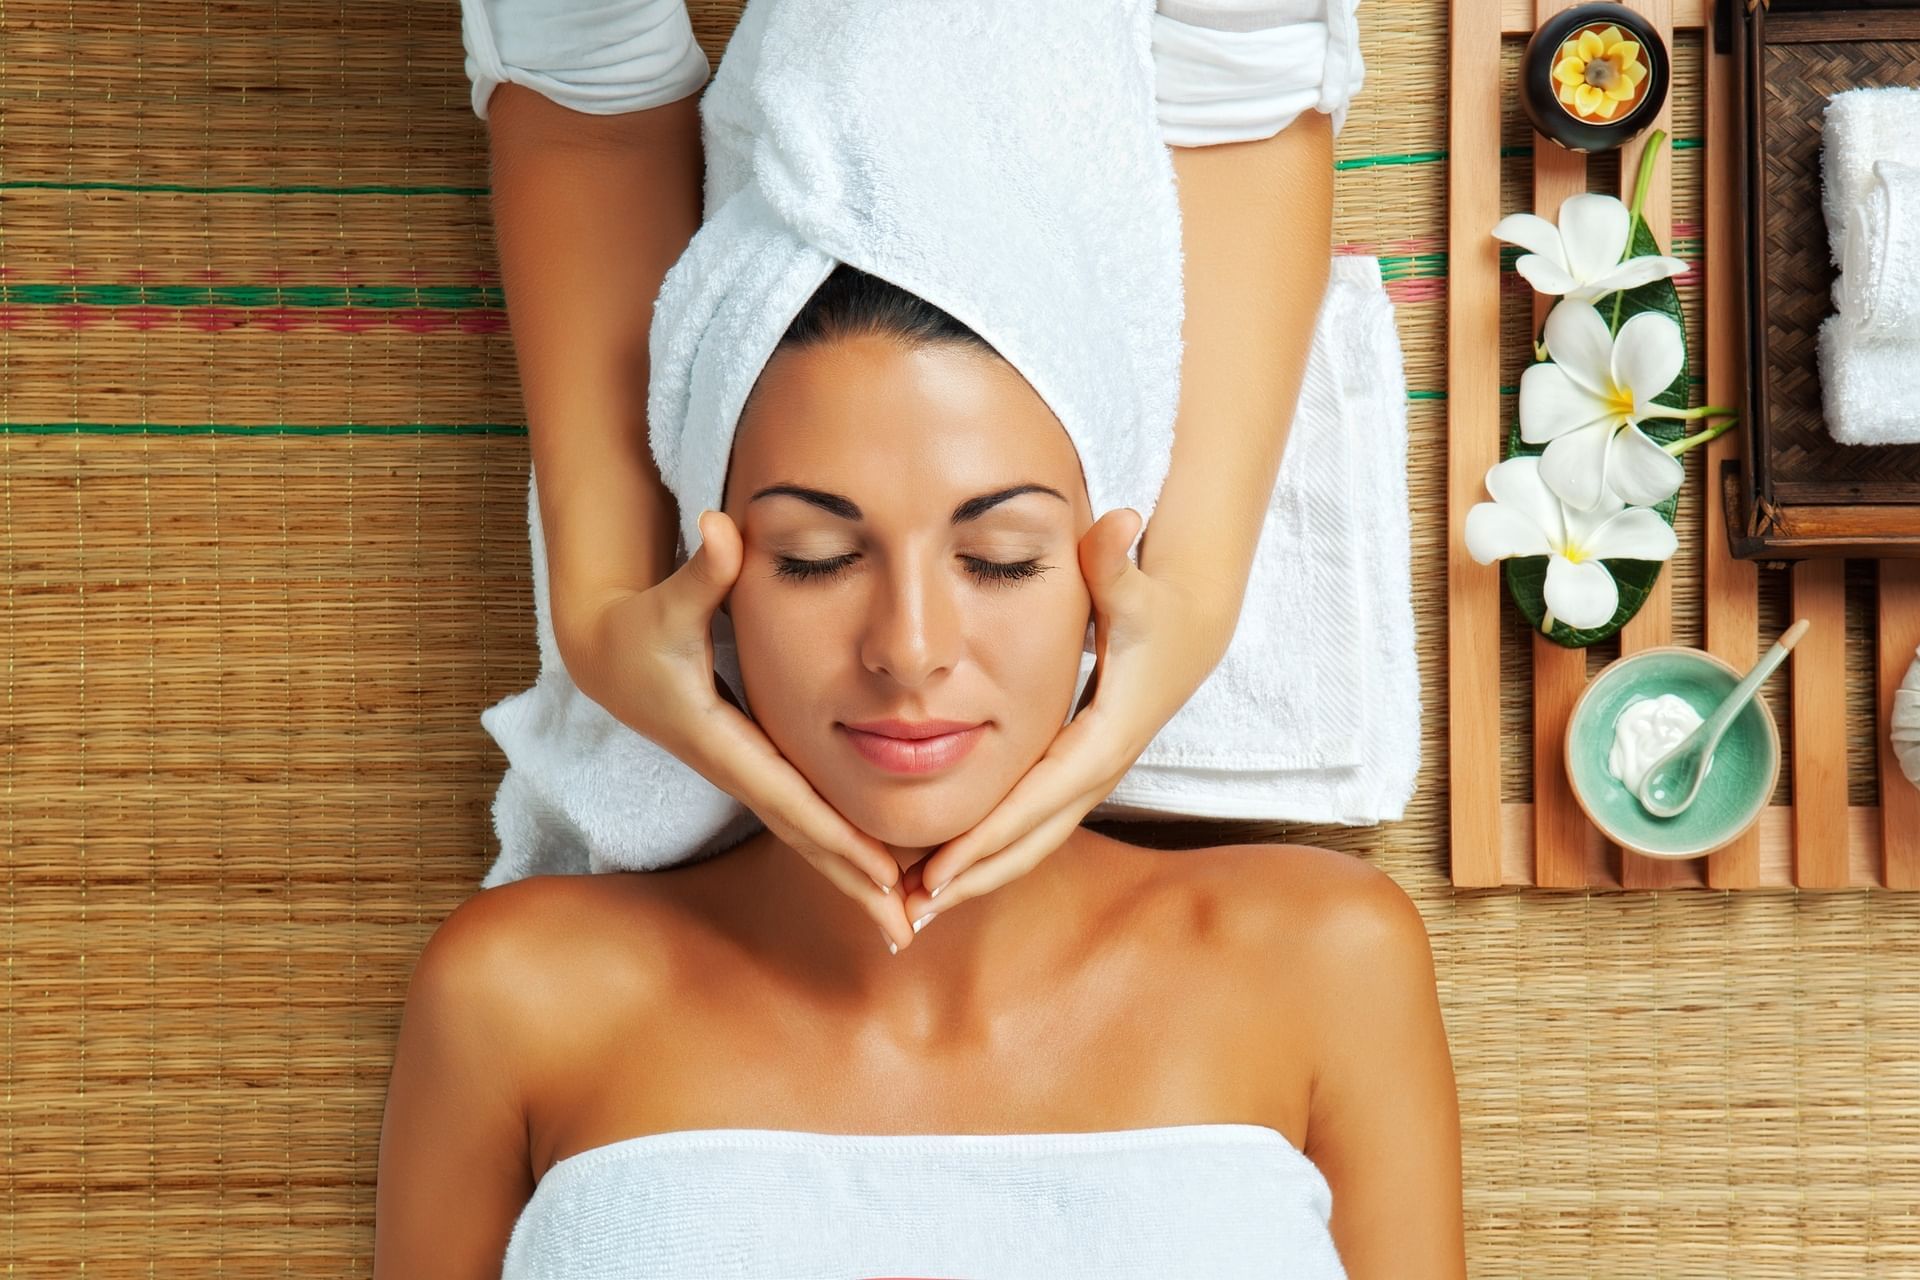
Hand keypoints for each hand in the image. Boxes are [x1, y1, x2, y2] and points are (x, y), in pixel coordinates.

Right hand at [558, 510, 917, 950]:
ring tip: (904, 918)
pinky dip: (841, 848)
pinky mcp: (757, 765)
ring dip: (853, 878)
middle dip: (855, 884)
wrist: (607, 655)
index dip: (838, 839)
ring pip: (809, 835)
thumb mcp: (668, 599)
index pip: (793, 799)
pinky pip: (807, 816)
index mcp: (725, 741)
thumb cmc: (640, 626)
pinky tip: (880, 871)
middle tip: (907, 930)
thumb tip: (720, 528)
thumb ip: (701, 570)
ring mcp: (750, 772)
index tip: (881, 877)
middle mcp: (741, 767)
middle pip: (807, 837)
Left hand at [896, 507, 1232, 937]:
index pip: (1036, 801)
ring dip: (975, 877)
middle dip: (971, 880)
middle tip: (908, 913)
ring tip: (913, 906)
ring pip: (1029, 843)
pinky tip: (943, 869)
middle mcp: (1095, 768)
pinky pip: (1029, 825)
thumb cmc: (1155, 603)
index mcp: (1103, 736)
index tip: (936, 873)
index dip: (986, 839)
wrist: (1191, 625)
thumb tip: (1121, 521)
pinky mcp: (1075, 773)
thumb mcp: (1136, 583)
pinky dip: (989, 853)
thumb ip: (1118, 561)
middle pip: (1029, 842)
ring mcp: (1087, 776)